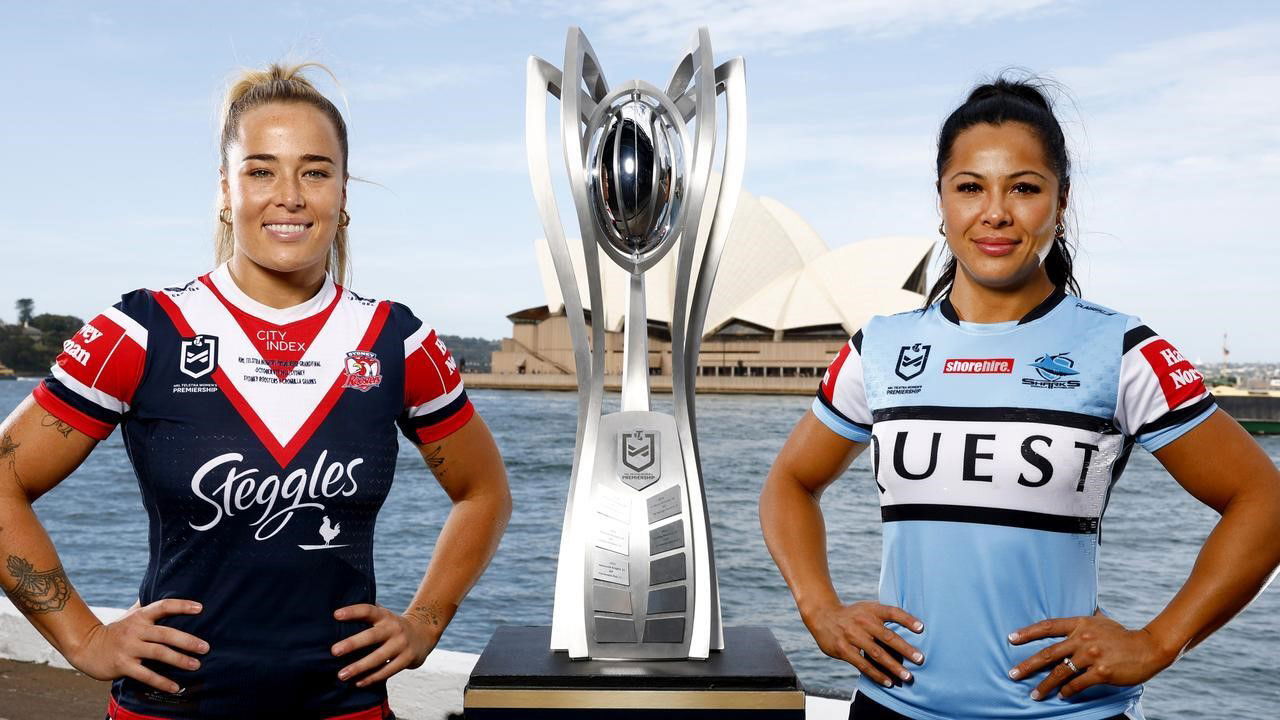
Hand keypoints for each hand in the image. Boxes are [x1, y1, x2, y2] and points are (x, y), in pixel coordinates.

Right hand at [67, 599, 207, 693]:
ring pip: (158, 653)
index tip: (200, 608)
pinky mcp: (123, 665)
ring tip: (196, 665)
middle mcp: (135, 630)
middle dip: (187, 641)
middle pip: (165, 634)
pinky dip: (161, 681)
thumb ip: (147, 606)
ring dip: (179, 660)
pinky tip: (175, 686)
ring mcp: (129, 648)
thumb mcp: (130, 615)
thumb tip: (165, 589)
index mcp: (140, 616)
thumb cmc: (116, 630)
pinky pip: (146, 675)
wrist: (87, 647)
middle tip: (206, 647)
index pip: (163, 606)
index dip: (181, 605)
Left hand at [331, 603, 439, 686]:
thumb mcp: (383, 616)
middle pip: (371, 636)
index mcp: (385, 616)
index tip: (336, 615)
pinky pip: (387, 671)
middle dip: (352, 644)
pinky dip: (372, 678)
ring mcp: (401, 644)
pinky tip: (358, 682)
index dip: (353, 611)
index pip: (368, 610)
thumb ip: (366, 615)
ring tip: (341, 675)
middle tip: (333, 651)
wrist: (423, 634)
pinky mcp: (407, 659)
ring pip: (378, 658)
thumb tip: (335, 614)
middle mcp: (394, 628)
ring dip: (359, 667)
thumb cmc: (391, 627)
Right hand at [803, 601, 924, 687]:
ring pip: (877, 654)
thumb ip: (885, 617)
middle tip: (920, 659)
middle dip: (905, 649)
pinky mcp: (844, 650)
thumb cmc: (853, 615)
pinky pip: (863, 665)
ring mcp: (852, 636)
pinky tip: (888, 682)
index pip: (892, 612)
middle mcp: (863, 622)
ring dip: (894, 666)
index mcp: (871, 610)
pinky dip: (877, 674)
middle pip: (888, 636)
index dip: (907, 619)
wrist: (823, 615)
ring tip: (907, 677)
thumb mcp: (867, 608)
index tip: (922, 629)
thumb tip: (914, 629)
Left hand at [1008, 614, 1173, 699]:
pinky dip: (1067, 691)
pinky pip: (1078, 684)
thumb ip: (1086, 618)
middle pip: (1048, 652)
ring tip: (1033, 694)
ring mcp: (1092, 655)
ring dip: (1045, 685)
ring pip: (1061, 672)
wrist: (1149, 647)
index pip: (1048, 626)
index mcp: (1080, 624)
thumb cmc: (1123, 635)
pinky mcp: (1102, 672)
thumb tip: (1081, 605)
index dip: (1028, 632)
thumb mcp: (1101, 620)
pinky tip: (1061, 696)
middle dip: (1028, 665)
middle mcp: (1082, 638)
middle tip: (1012, 673)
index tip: (1011, 639)